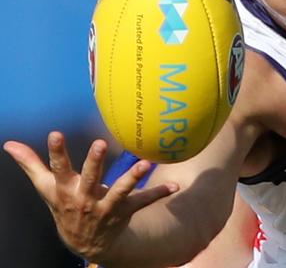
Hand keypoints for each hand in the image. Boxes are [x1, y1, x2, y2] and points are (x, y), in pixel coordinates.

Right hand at [3, 131, 177, 261]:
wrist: (84, 243)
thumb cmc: (65, 206)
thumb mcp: (46, 188)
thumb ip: (31, 165)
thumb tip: (9, 143)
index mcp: (65, 189)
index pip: (58, 168)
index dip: (56, 152)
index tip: (56, 133)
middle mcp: (85, 198)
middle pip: (90, 178)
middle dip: (94, 162)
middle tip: (101, 145)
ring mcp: (105, 207)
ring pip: (120, 191)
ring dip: (132, 178)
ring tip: (145, 164)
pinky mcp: (124, 211)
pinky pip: (143, 201)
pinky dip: (159, 193)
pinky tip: (176, 186)